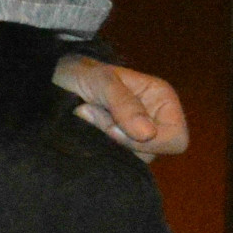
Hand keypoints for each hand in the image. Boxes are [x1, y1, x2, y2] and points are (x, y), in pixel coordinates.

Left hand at [57, 56, 189, 160]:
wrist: (55, 77)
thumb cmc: (82, 72)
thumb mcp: (102, 81)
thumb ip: (125, 105)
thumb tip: (148, 135)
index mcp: (163, 100)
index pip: (176, 139)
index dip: (149, 141)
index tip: (115, 127)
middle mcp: (156, 120)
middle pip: (153, 153)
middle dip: (121, 140)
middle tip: (93, 116)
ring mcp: (136, 136)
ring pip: (133, 160)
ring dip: (106, 142)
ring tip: (88, 118)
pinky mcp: (118, 147)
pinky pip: (116, 161)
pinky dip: (99, 148)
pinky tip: (86, 130)